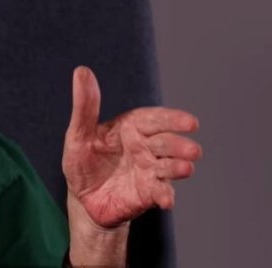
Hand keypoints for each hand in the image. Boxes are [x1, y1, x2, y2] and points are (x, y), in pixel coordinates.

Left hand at [62, 66, 202, 228]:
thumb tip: (82, 71)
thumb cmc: (82, 162)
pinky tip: (166, 200)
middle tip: (193, 150)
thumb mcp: (79, 135)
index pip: (154, 119)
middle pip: (166, 142)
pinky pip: (160, 192)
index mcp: (131, 127)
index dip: (172, 120)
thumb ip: (85, 106)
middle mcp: (146, 147)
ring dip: (179, 167)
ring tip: (186, 168)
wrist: (83, 200)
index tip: (190, 122)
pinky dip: (165, 195)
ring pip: (169, 166)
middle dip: (180, 145)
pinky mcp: (149, 193)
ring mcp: (150, 170)